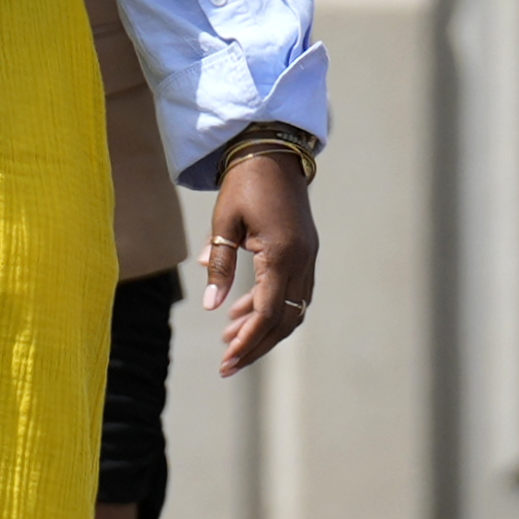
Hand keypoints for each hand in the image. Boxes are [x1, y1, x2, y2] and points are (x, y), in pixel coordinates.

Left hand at [203, 142, 321, 376]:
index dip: (249, 340)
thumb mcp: (224, 223)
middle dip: (256, 345)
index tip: (227, 360)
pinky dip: (269, 308)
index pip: (269, 312)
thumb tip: (211, 307)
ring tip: (228, 340)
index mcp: (282, 254)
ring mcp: (308, 258)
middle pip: (285, 320)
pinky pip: (292, 293)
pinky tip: (240, 312)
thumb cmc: (244, 184)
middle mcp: (302, 260)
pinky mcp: (304, 253)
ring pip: (291, 310)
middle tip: (227, 366)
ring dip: (262, 329)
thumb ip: (219, 265)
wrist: (273, 153)